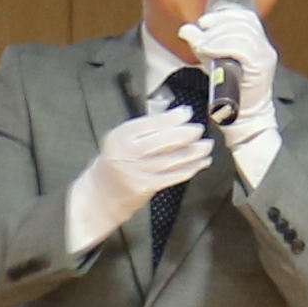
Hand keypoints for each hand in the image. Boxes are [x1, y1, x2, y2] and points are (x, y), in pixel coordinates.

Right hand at [66, 96, 216, 252]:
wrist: (100, 194)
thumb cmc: (115, 160)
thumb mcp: (122, 139)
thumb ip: (146, 127)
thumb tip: (176, 113)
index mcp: (121, 135)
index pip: (150, 123)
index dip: (172, 117)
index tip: (187, 112)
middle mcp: (128, 152)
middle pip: (164, 141)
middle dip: (186, 134)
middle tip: (199, 129)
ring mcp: (137, 171)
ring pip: (172, 159)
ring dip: (194, 152)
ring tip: (207, 145)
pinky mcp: (146, 187)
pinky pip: (173, 176)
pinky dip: (190, 168)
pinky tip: (201, 163)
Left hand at [181, 0, 281, 173]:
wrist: (243, 118)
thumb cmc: (229, 92)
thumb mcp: (212, 62)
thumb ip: (201, 44)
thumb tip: (186, 29)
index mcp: (256, 43)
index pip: (245, 17)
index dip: (224, 15)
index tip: (205, 21)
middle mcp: (264, 48)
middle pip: (243, 22)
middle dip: (218, 25)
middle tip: (203, 35)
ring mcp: (265, 57)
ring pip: (242, 33)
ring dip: (218, 36)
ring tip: (204, 46)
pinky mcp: (261, 68)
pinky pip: (242, 48)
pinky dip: (223, 46)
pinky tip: (211, 51)